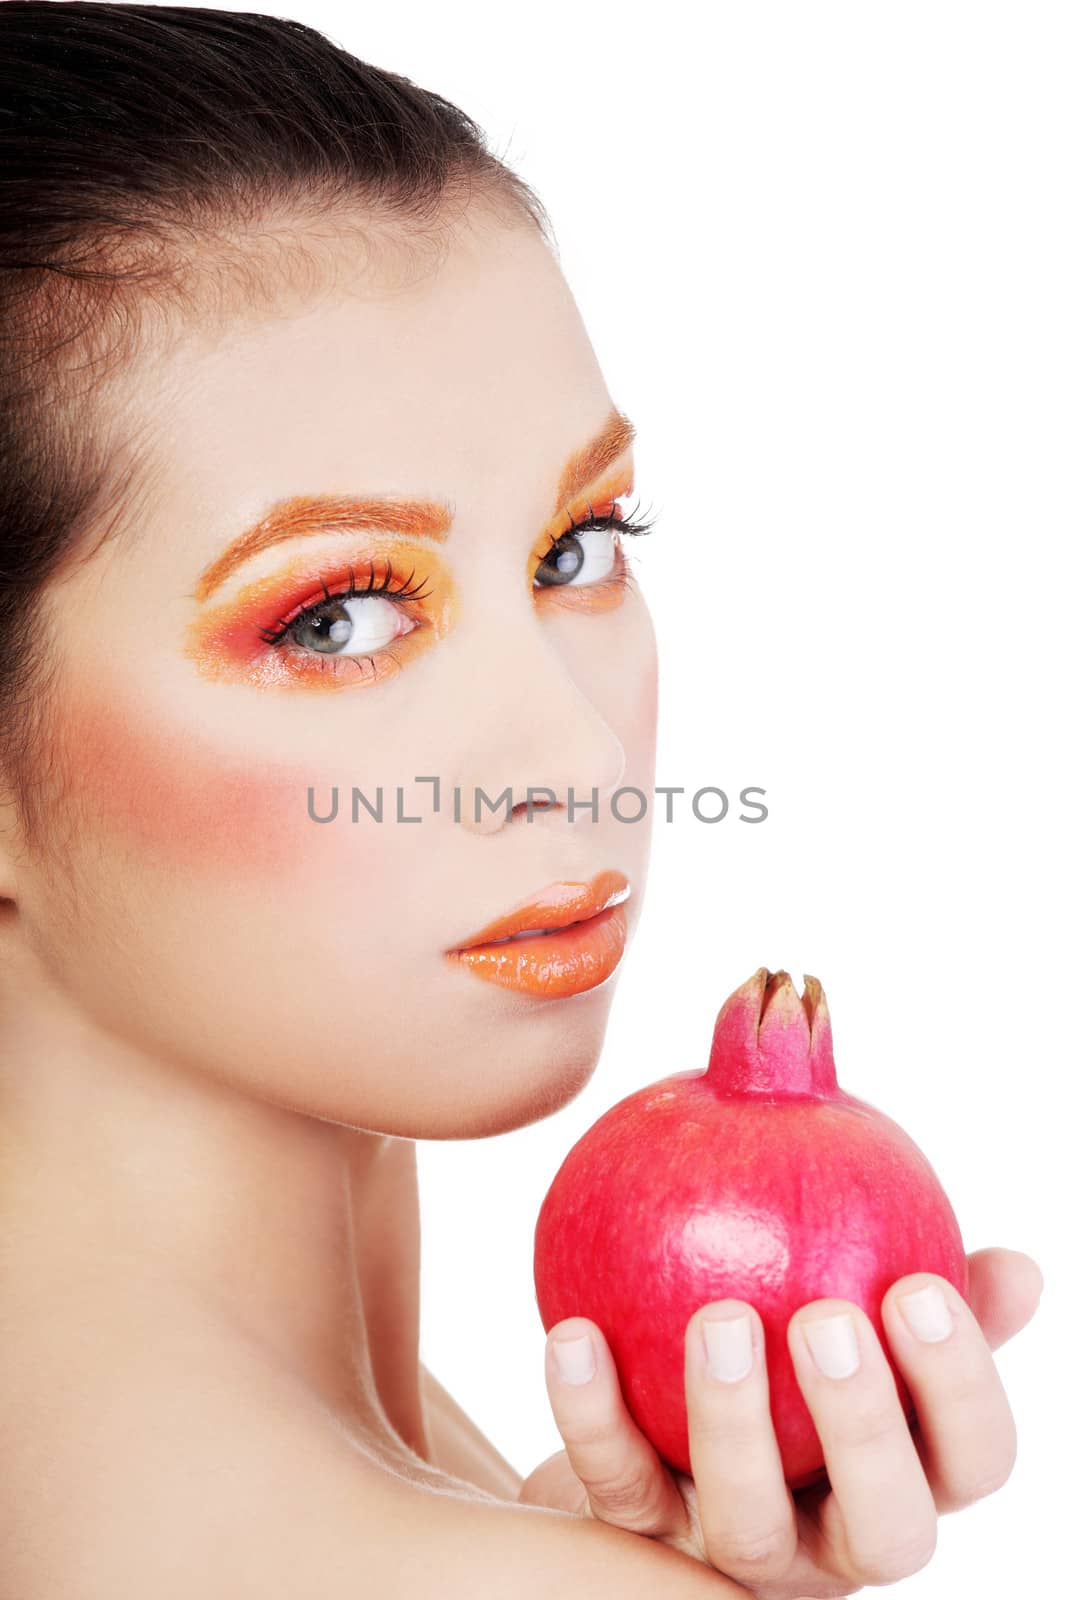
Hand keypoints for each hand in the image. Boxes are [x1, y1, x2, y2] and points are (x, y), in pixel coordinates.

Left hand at [520, 1247, 1041, 1598]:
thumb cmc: (785, 1352)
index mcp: (907, 1474)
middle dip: (864, 1427)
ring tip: (718, 1319)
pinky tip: (572, 1332)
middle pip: (887, 1529)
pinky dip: (593, 1412)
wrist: (650, 1431)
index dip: (962, 1384)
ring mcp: (738, 1553)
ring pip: (750, 1524)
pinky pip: (616, 1483)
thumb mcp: (860, 1317)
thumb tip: (1014, 1263)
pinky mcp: (639, 1547)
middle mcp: (836, 1537)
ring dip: (733, 1422)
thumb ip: (924, 1279)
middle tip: (827, 1320)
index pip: (975, 1458)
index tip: (921, 1285)